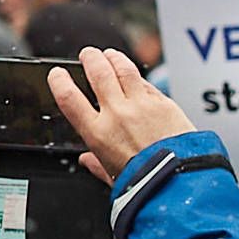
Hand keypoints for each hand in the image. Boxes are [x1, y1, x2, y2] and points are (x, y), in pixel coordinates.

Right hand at [51, 48, 188, 183]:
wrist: (181, 184)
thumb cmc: (147, 184)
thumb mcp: (112, 177)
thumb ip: (97, 165)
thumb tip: (87, 161)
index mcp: (97, 133)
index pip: (69, 97)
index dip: (59, 81)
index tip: (58, 74)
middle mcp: (117, 114)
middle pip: (98, 72)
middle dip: (90, 58)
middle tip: (88, 54)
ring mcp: (142, 105)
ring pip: (123, 69)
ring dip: (114, 58)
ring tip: (110, 55)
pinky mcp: (164, 103)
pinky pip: (147, 83)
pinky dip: (138, 76)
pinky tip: (136, 76)